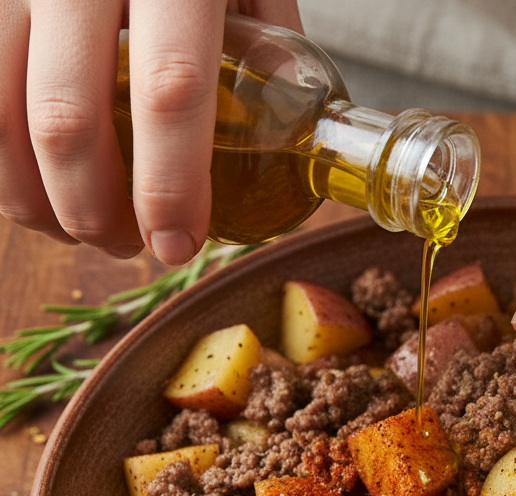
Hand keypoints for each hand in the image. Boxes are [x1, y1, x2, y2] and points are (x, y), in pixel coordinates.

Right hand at [0, 1, 301, 263]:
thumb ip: (263, 35)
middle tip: (131, 247)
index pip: (171, 88)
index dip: (173, 184)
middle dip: (96, 212)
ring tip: (84, 229)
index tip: (178, 245)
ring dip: (35, 200)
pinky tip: (33, 185)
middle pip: (66, 119)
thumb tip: (288, 131)